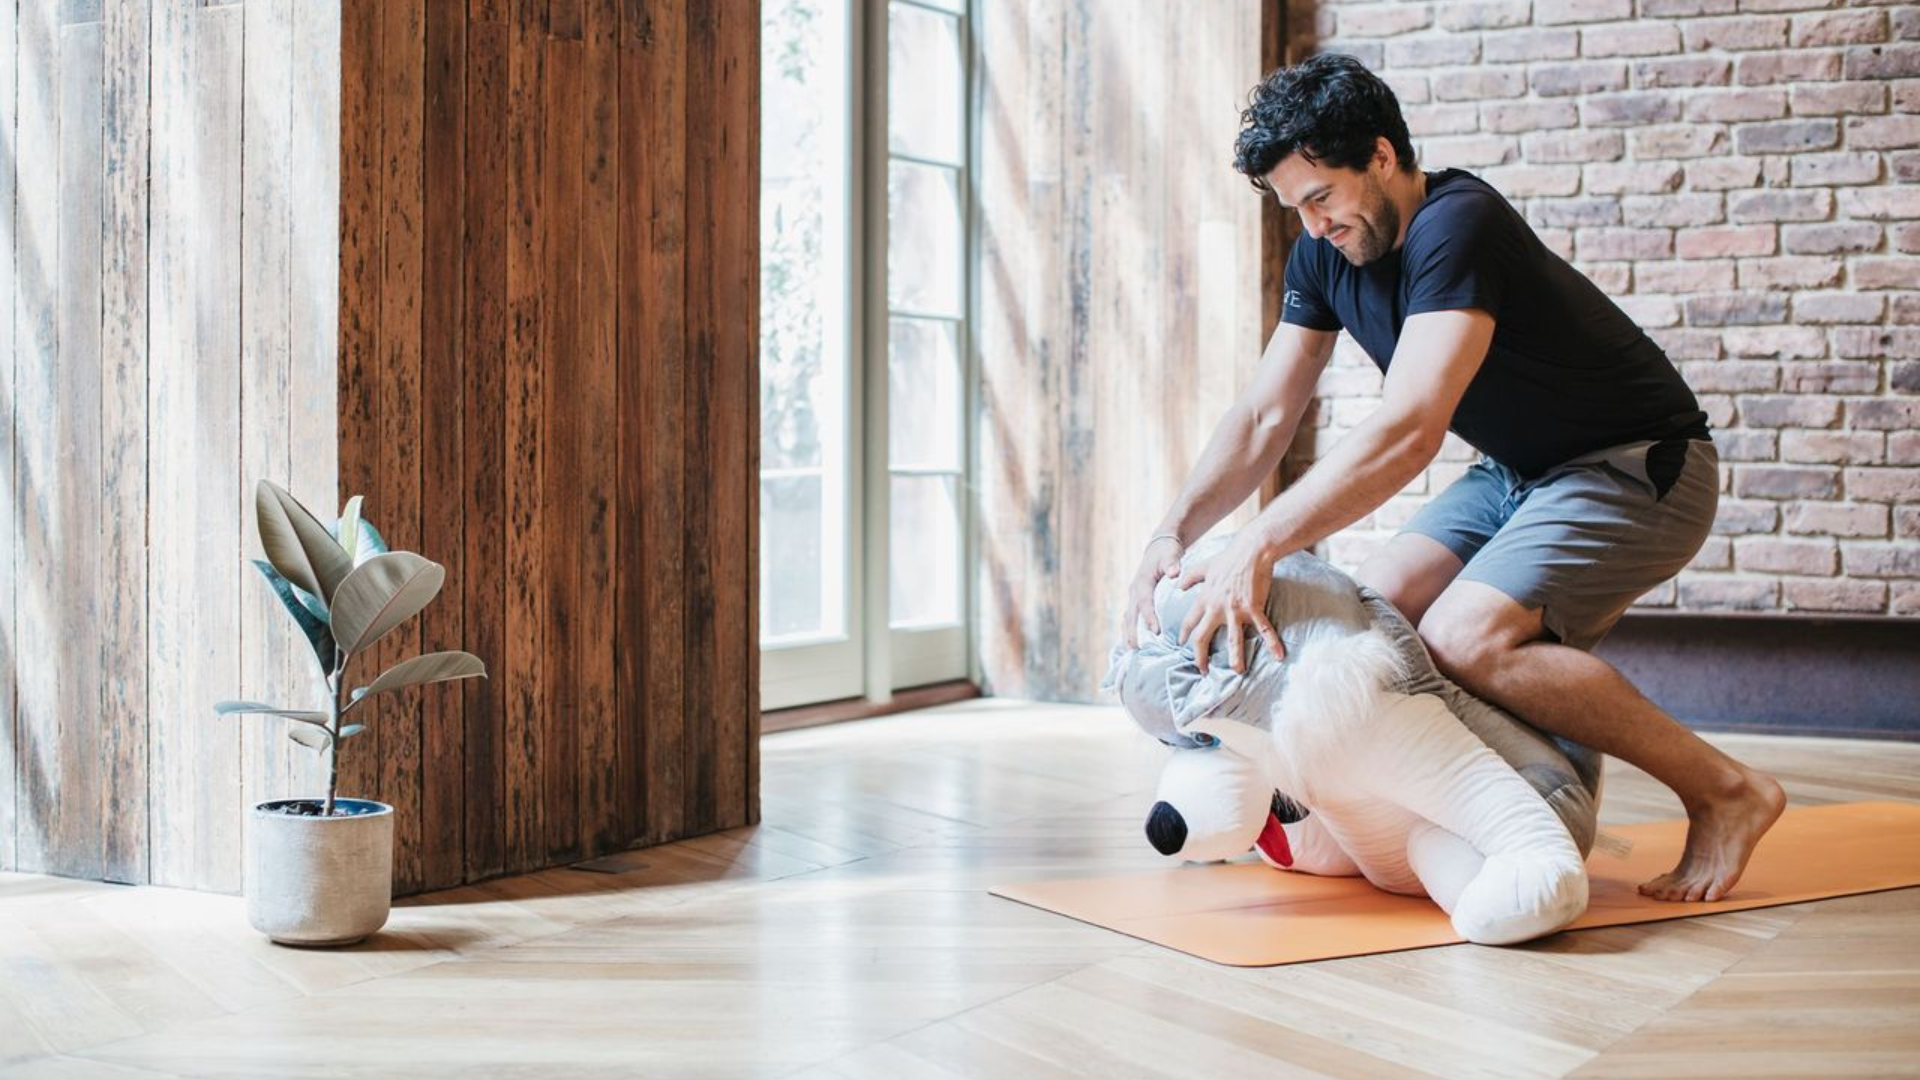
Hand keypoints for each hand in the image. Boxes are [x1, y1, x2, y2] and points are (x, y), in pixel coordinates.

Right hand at [1121, 536, 1184, 647]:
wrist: (1158, 546)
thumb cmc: (1167, 551)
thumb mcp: (1170, 554)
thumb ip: (1172, 564)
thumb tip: (1174, 573)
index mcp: (1143, 581)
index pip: (1144, 602)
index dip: (1149, 617)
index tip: (1156, 632)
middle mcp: (1135, 590)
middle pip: (1131, 613)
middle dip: (1132, 631)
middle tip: (1136, 648)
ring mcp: (1133, 595)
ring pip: (1128, 617)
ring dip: (1128, 633)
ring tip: (1131, 650)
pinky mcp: (1136, 599)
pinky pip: (1130, 616)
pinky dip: (1129, 629)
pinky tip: (1131, 641)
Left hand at [1175, 536, 1285, 675]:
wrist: (1251, 550)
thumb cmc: (1228, 557)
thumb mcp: (1204, 567)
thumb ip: (1189, 578)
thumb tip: (1177, 586)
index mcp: (1205, 598)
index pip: (1189, 621)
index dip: (1183, 635)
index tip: (1181, 645)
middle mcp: (1217, 607)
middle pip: (1203, 637)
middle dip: (1200, 657)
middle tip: (1202, 671)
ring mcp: (1236, 609)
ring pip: (1233, 639)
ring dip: (1235, 658)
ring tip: (1237, 672)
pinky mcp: (1254, 608)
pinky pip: (1264, 629)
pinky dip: (1272, 643)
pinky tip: (1279, 656)